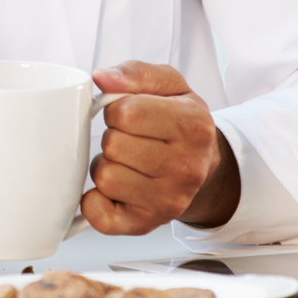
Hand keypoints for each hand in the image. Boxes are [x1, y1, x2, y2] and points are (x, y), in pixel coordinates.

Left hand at [82, 61, 240, 233]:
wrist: (201, 165)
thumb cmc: (180, 122)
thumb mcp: (169, 85)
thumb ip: (135, 73)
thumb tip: (102, 77)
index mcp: (194, 126)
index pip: (126, 111)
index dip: (116, 109)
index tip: (128, 114)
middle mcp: (187, 167)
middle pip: (113, 145)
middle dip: (113, 137)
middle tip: (130, 140)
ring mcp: (169, 201)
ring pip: (105, 177)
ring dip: (106, 166)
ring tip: (126, 162)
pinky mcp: (146, 224)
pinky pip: (99, 215)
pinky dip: (95, 201)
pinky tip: (114, 189)